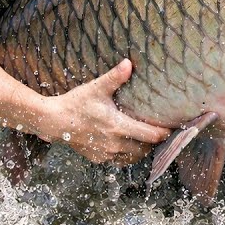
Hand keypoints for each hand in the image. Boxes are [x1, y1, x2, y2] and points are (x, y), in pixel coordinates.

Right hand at [37, 59, 171, 165]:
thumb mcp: (96, 88)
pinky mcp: (98, 158)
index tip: (172, 127)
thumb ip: (115, 77)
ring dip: (141, 150)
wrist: (53, 121)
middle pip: (146, 149)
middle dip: (154, 142)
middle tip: (161, 132)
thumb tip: (129, 63)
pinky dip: (127, 155)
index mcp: (119, 127)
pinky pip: (119, 161)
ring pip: (133, 157)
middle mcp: (115, 144)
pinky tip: (127, 145)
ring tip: (146, 139)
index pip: (151, 136)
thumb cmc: (75, 103)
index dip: (164, 133)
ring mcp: (106, 154)